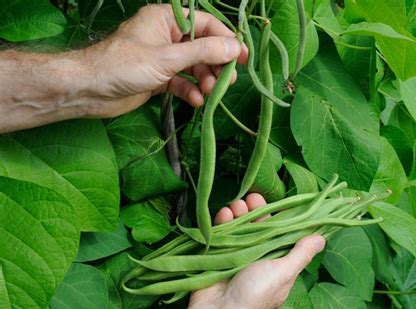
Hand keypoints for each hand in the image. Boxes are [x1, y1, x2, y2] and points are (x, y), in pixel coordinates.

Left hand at [83, 4, 247, 117]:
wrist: (90, 91)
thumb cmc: (124, 65)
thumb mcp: (167, 57)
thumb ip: (202, 52)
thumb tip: (234, 48)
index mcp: (167, 19)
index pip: (205, 24)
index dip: (226, 39)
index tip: (243, 57)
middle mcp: (167, 36)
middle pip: (202, 48)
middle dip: (215, 65)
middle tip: (226, 81)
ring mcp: (163, 59)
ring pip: (194, 67)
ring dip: (204, 81)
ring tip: (210, 94)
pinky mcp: (159, 79)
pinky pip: (182, 82)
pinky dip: (190, 91)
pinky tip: (196, 101)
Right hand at [185, 194, 325, 308]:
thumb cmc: (255, 295)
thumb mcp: (282, 273)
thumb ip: (301, 254)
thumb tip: (321, 238)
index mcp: (276, 261)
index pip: (279, 231)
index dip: (277, 215)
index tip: (274, 200)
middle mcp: (257, 256)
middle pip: (258, 225)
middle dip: (255, 210)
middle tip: (251, 198)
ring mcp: (236, 254)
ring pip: (239, 226)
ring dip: (238, 212)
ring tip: (236, 206)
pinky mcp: (218, 254)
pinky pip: (221, 232)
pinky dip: (222, 221)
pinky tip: (225, 214)